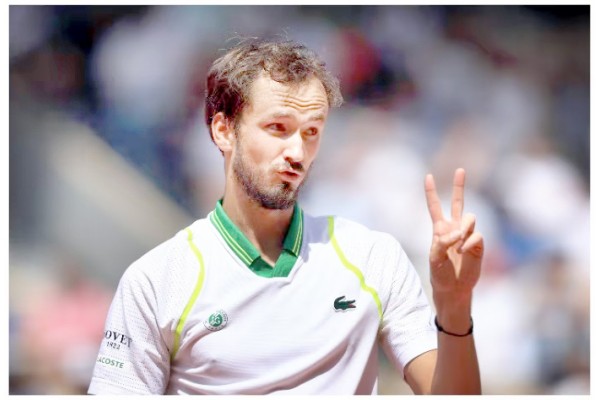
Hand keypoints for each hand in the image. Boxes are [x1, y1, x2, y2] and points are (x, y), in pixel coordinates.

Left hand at [424, 168, 482, 305]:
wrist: (453, 288)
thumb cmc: (439, 273)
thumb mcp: (434, 257)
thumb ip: (442, 242)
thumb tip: (456, 233)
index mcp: (439, 229)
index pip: (435, 206)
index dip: (431, 192)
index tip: (428, 176)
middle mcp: (454, 228)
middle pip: (458, 202)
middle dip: (459, 185)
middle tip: (460, 170)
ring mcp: (467, 235)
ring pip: (470, 217)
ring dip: (464, 227)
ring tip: (458, 242)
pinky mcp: (478, 243)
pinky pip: (476, 234)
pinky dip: (468, 242)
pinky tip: (463, 252)